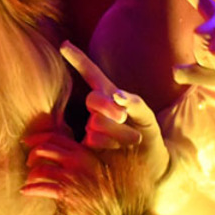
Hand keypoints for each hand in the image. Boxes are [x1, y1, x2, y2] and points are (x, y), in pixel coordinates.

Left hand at [20, 129, 104, 201]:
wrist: (112, 205)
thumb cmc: (104, 186)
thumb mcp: (97, 164)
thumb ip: (82, 154)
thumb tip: (59, 150)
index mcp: (82, 151)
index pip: (54, 137)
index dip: (37, 138)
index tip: (27, 142)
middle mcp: (75, 160)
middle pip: (44, 149)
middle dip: (32, 155)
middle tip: (28, 163)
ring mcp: (70, 176)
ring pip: (41, 169)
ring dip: (31, 174)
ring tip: (29, 180)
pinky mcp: (66, 192)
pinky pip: (43, 187)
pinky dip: (31, 189)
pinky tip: (25, 191)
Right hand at [61, 41, 168, 183]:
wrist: (151, 170)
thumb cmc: (149, 139)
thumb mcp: (146, 118)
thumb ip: (135, 103)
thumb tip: (117, 95)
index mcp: (110, 97)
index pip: (92, 74)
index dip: (78, 59)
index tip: (64, 45)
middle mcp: (96, 112)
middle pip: (93, 99)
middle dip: (109, 107)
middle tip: (123, 117)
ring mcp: (89, 130)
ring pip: (96, 123)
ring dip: (119, 132)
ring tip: (132, 142)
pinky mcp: (85, 149)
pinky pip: (93, 139)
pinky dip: (111, 144)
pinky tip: (120, 151)